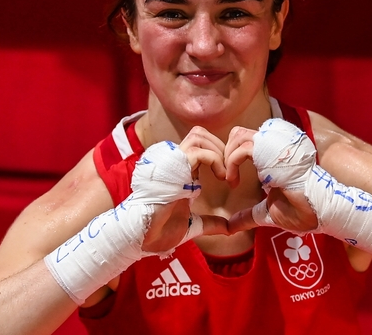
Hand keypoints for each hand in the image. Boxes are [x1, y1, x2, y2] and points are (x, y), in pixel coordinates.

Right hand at [136, 128, 229, 253]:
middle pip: (199, 134)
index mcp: (179, 172)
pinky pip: (199, 152)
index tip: (229, 179)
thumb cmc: (159, 232)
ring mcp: (172, 163)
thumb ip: (209, 223)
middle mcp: (174, 163)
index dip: (217, 154)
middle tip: (229, 170)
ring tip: (225, 173)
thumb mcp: (192, 225)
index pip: (199, 145)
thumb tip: (227, 228)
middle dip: (219, 147)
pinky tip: (221, 177)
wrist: (142, 238)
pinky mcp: (172, 168)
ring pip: (198, 136)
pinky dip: (215, 160)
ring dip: (217, 151)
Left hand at [225, 122, 319, 233]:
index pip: (246, 139)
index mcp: (274, 154)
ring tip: (229, 178)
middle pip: (239, 133)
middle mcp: (275, 145)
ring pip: (239, 136)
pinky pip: (244, 149)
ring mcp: (275, 146)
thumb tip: (230, 226)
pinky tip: (234, 181)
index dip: (232, 155)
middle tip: (226, 176)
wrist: (318, 213)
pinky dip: (232, 163)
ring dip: (228, 157)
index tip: (231, 179)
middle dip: (226, 152)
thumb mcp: (267, 211)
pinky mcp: (274, 153)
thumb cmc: (301, 211)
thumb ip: (247, 215)